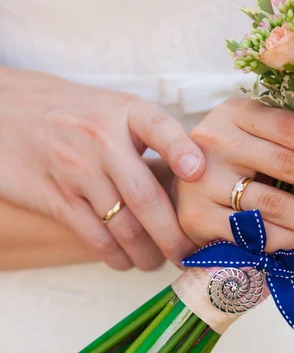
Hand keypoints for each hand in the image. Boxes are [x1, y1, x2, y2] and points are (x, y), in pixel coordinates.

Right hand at [0, 68, 203, 269]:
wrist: (9, 112)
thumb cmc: (79, 115)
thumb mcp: (117, 109)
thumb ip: (155, 135)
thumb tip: (198, 176)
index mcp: (126, 112)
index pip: (159, 128)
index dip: (182, 151)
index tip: (198, 173)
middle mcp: (102, 140)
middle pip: (146, 195)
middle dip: (174, 234)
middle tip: (190, 253)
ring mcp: (77, 170)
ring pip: (123, 225)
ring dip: (148, 252)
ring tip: (160, 261)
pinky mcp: (56, 198)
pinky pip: (94, 237)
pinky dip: (117, 256)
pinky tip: (127, 260)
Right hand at [176, 99, 293, 260]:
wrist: (175, 185)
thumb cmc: (229, 158)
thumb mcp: (248, 133)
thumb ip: (287, 137)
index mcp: (236, 113)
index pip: (292, 127)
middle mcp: (215, 141)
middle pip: (288, 164)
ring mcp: (203, 181)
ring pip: (273, 204)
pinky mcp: (198, 218)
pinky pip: (253, 235)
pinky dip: (291, 244)